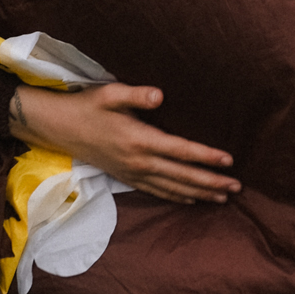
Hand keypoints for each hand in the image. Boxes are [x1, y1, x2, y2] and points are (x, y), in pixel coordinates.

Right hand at [11, 83, 239, 206]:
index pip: (181, 151)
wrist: (58, 128)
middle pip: (182, 176)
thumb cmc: (86, 106)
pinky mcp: (126, 177)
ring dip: (199, 193)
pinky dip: (177, 197)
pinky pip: (157, 192)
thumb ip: (137, 95)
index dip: (206, 157)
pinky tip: (192, 199)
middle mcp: (139, 161)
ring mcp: (132, 173)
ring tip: (222, 198)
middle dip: (211, 182)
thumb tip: (161, 95)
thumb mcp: (110, 94)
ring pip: (173, 188)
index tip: (229, 161)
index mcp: (139, 140)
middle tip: (237, 188)